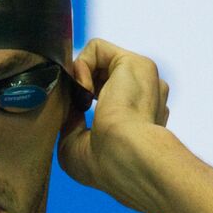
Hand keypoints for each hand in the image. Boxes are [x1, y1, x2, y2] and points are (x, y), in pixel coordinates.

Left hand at [58, 38, 171, 191]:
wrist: (127, 157)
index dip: (82, 101)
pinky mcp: (136, 62)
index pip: (107, 97)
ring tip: (79, 101)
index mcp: (138, 117)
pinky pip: (97, 48)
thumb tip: (67, 102)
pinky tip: (83, 90)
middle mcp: (145, 95)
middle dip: (80, 87)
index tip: (73, 117)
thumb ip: (71, 120)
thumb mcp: (76, 144)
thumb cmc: (105, 163)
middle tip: (72, 107)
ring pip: (99, 61)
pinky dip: (81, 65)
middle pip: (103, 76)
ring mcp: (143, 78)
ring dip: (79, 77)